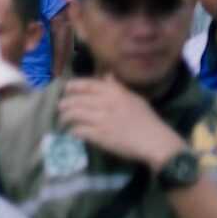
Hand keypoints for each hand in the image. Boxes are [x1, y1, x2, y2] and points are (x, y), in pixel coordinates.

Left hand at [57, 76, 184, 170]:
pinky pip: (79, 131)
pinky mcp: (100, 136)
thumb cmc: (147, 120)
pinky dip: (73, 131)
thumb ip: (118, 87)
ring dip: (65, 117)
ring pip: (73, 114)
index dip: (72, 86)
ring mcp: (101, 120)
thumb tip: (107, 75)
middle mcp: (105, 103)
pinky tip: (72, 132)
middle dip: (64, 103)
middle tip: (60, 107)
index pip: (87, 84)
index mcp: (114, 93)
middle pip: (75, 100)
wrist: (155, 142)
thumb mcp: (134, 98)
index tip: (65, 89)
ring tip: (63, 120)